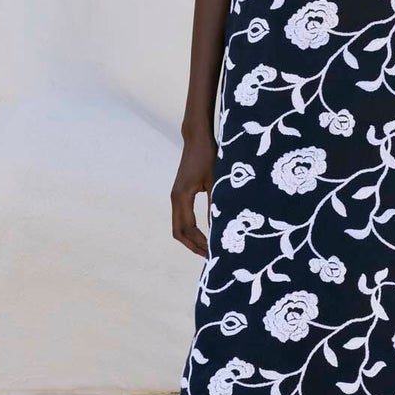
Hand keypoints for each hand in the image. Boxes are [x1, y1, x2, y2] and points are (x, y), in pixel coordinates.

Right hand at [170, 134, 214, 256]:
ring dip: (191, 239)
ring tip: (207, 248)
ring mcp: (176, 196)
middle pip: (179, 232)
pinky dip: (191, 229)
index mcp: (181, 197)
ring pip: (179, 225)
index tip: (211, 253)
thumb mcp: (215, 181)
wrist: (197, 137)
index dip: (198, 243)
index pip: (186, 229)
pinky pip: (182, 217)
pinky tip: (204, 232)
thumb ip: (215, 204)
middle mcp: (175, 198)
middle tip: (209, 256)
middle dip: (193, 245)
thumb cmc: (208, 156)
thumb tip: (219, 228)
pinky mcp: (181, 193)